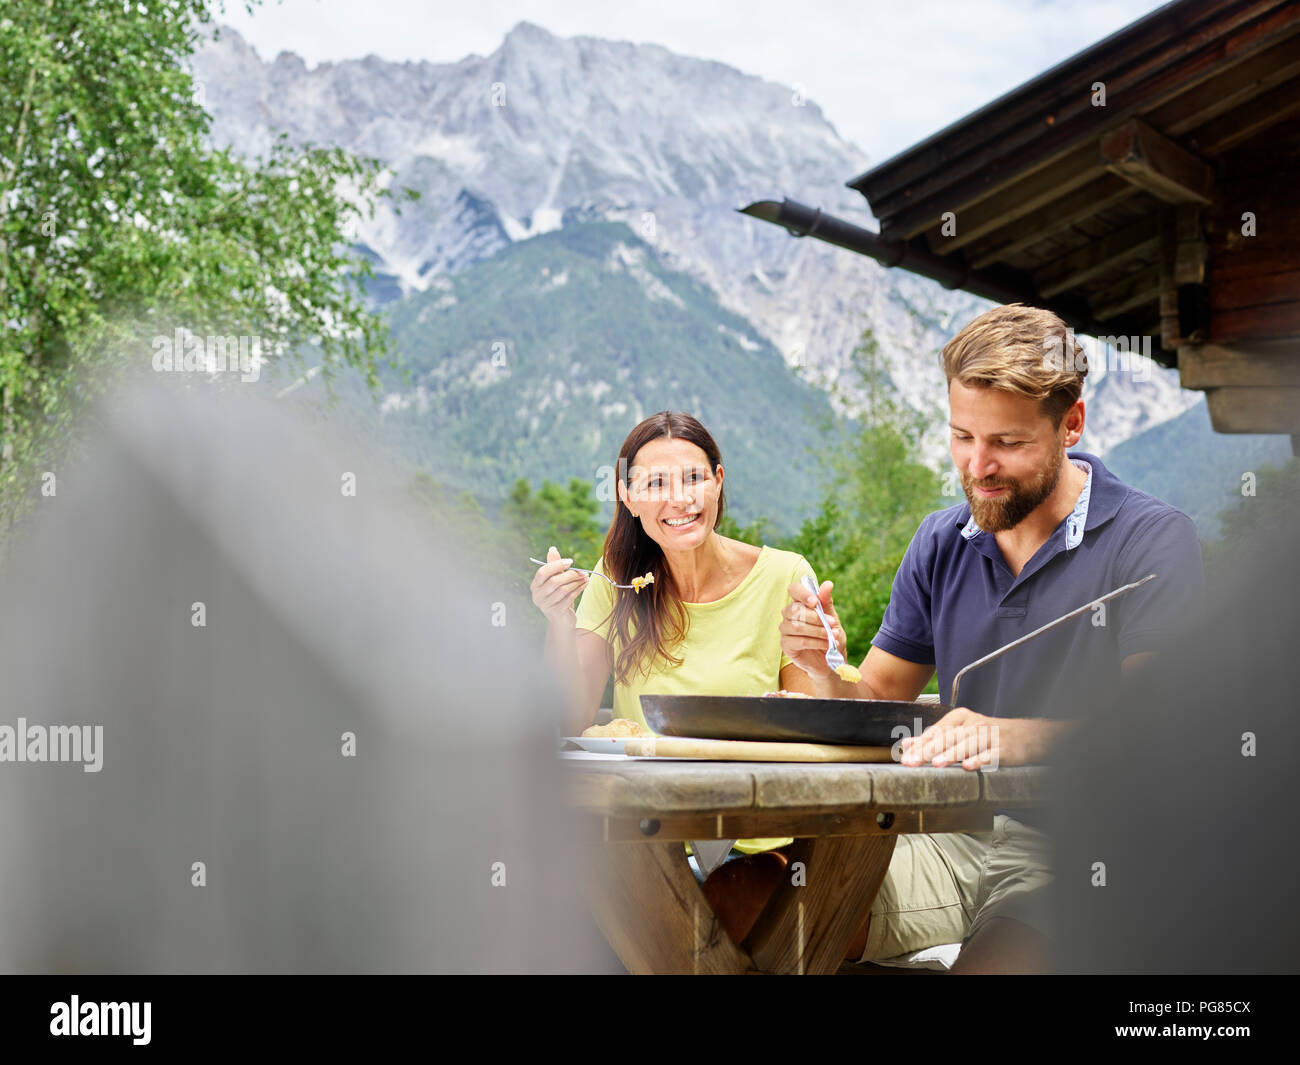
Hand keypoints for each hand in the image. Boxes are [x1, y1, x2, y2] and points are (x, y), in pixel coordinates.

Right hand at [530, 545, 588, 625]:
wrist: (562, 620)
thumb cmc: (559, 597)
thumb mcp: (556, 580)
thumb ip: (554, 566)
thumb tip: (552, 549)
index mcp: (535, 586)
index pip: (543, 572)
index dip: (556, 565)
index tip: (570, 561)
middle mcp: (537, 596)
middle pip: (554, 581)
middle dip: (570, 575)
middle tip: (583, 571)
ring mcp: (545, 605)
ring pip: (563, 590)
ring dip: (576, 582)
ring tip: (586, 577)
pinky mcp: (555, 612)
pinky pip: (569, 598)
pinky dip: (579, 590)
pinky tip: (585, 585)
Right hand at [779, 579, 846, 677]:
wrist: (831, 659)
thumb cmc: (830, 635)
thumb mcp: (832, 617)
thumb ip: (827, 602)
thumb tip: (828, 584)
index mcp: (800, 603)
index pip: (793, 589)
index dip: (802, 593)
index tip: (816, 602)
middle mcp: (789, 614)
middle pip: (795, 610)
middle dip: (816, 617)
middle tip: (832, 623)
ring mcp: (785, 629)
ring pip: (797, 626)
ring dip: (818, 631)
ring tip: (832, 636)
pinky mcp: (786, 644)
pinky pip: (799, 641)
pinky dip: (816, 642)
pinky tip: (826, 644)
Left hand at [898, 708, 1062, 769]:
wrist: (1028, 736)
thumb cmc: (991, 735)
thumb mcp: (962, 731)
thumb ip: (935, 738)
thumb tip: (908, 744)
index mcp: (961, 718)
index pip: (937, 730)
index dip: (920, 743)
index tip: (905, 755)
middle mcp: (974, 725)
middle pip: (948, 737)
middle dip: (928, 750)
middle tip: (913, 761)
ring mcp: (990, 737)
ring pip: (967, 745)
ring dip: (951, 754)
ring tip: (937, 763)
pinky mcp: (1004, 749)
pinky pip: (990, 755)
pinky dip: (979, 761)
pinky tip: (968, 767)